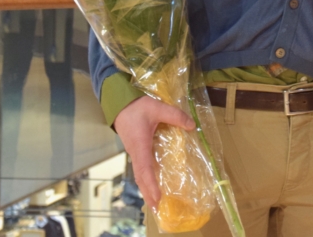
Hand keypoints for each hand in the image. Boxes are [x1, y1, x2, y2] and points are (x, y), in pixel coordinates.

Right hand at [113, 96, 194, 210]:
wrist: (120, 104)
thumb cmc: (138, 107)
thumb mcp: (158, 107)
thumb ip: (175, 116)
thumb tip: (192, 126)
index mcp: (140, 145)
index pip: (145, 168)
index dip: (151, 183)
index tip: (157, 196)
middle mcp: (136, 152)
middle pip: (141, 177)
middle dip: (148, 192)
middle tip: (156, 208)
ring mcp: (135, 153)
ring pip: (140, 174)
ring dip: (146, 188)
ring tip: (155, 202)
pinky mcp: (136, 150)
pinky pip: (141, 168)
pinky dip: (146, 179)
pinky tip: (153, 184)